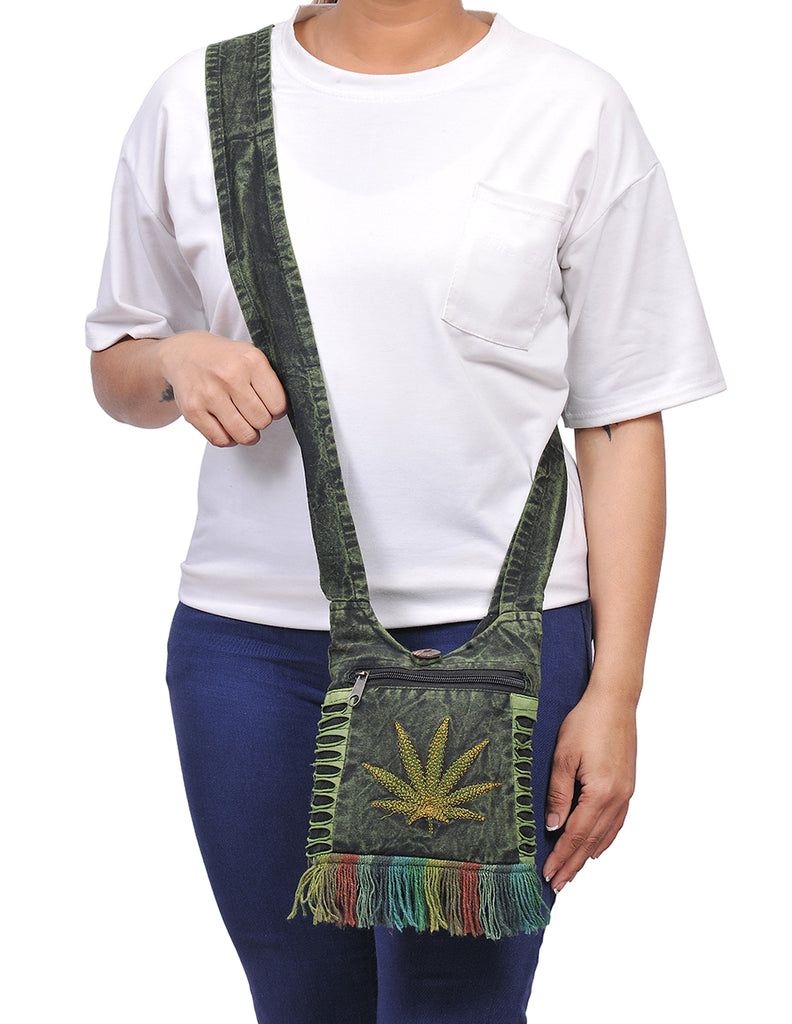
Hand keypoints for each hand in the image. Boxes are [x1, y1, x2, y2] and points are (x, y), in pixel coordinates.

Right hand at [158, 331, 287, 446]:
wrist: (184, 354)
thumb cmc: (224, 359)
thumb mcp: (251, 356)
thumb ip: (270, 379)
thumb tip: (290, 409)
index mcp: (251, 360)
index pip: (278, 404)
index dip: (277, 410)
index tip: (270, 406)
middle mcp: (229, 376)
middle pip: (262, 421)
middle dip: (261, 421)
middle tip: (254, 413)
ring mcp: (209, 394)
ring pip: (243, 434)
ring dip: (248, 434)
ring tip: (245, 424)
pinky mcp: (192, 410)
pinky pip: (220, 440)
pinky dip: (229, 439)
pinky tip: (228, 427)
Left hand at [541, 686, 636, 891]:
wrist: (614, 702)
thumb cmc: (586, 723)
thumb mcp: (564, 757)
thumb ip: (558, 794)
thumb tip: (553, 827)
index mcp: (601, 792)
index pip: (577, 834)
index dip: (562, 856)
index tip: (548, 874)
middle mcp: (618, 798)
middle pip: (592, 840)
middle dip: (573, 864)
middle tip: (557, 884)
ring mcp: (626, 793)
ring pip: (605, 834)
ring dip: (587, 855)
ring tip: (572, 872)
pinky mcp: (628, 786)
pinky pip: (617, 822)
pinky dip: (605, 839)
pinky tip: (596, 848)